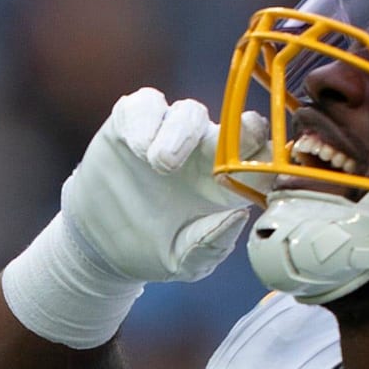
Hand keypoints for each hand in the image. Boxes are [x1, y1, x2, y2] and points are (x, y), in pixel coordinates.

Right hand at [63, 87, 269, 282]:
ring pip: (188, 112)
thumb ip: (210, 246)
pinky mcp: (132, 122)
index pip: (260, 159)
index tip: (267, 168)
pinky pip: (145, 105)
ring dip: (181, 132)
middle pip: (234, 126)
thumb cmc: (151, 250)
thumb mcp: (183, 262)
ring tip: (163, 164)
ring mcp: (169, 133)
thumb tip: (238, 217)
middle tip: (224, 149)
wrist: (98, 244)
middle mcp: (204, 153)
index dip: (269, 157)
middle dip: (239, 130)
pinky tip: (138, 149)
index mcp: (226, 183)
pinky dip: (145, 121)